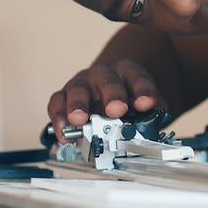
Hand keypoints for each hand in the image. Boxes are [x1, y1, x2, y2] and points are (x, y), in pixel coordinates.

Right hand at [47, 60, 165, 142]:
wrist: (110, 90)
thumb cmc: (128, 98)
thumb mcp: (145, 103)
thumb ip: (150, 116)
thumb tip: (149, 134)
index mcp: (129, 72)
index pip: (139, 79)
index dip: (143, 91)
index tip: (146, 104)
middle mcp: (104, 74)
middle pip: (108, 81)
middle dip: (112, 96)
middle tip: (116, 110)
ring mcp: (83, 83)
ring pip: (78, 90)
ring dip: (78, 105)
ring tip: (79, 120)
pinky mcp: (65, 94)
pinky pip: (57, 102)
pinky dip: (59, 117)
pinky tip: (64, 132)